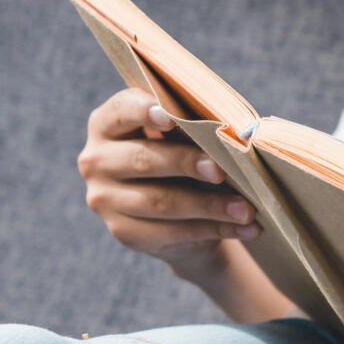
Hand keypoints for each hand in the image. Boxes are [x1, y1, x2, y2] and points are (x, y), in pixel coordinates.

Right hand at [77, 88, 257, 281]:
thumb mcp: (184, 134)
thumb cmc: (184, 153)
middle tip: (221, 171)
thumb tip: (234, 134)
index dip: (142, 112)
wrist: (177, 210)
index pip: (120, 111)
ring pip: (160, 202)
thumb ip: (194, 125)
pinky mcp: (124, 232)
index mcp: (107, 124)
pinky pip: (172, 232)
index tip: (170, 117)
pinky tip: (245, 228)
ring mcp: (105, 200)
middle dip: (186, 163)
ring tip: (246, 208)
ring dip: (209, 206)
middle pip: (142, 160)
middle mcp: (97, 160)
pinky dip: (214, 229)